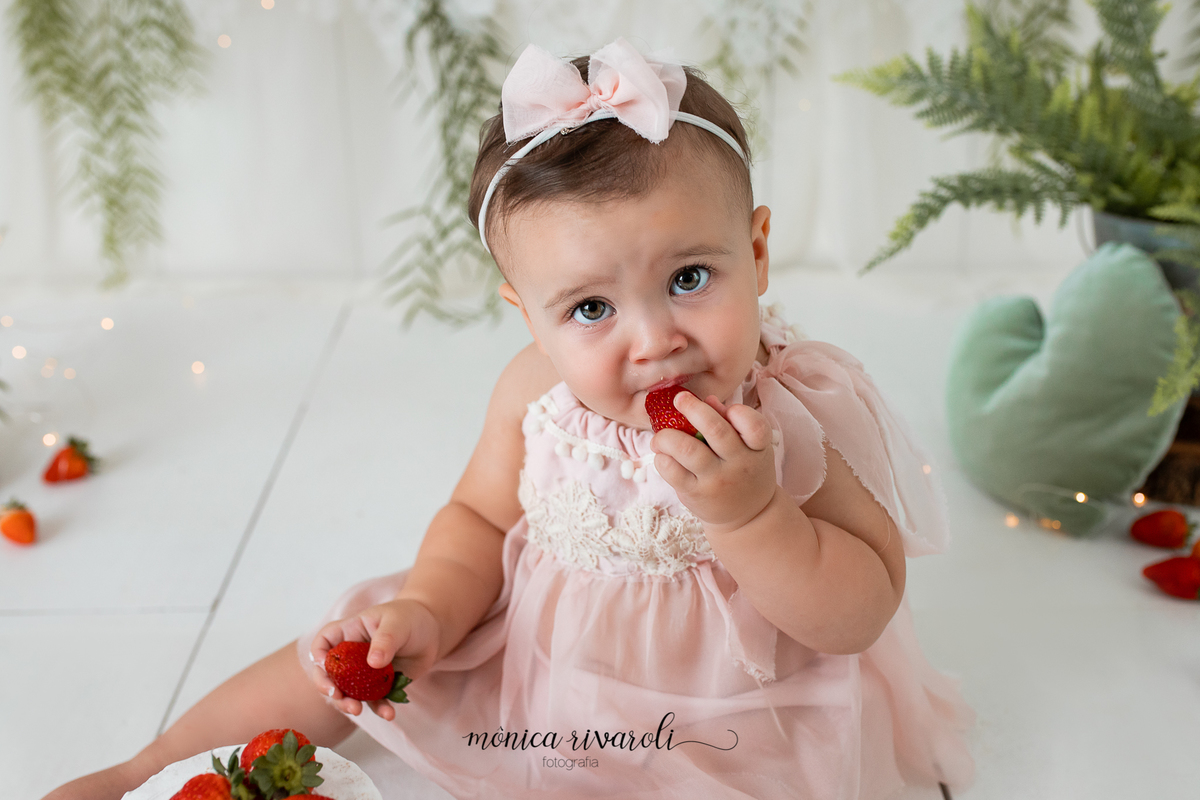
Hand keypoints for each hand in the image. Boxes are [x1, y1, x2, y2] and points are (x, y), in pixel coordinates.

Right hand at [308, 598, 440, 720]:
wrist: (432, 633)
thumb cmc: (409, 619)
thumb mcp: (398, 623)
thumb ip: (385, 640)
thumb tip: (373, 663)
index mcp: (350, 632)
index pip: (324, 642)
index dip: (318, 655)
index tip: (324, 666)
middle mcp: (351, 655)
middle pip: (330, 673)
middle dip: (329, 687)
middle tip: (338, 697)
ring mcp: (364, 673)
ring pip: (349, 692)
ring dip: (349, 704)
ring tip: (358, 710)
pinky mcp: (379, 686)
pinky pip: (375, 701)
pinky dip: (379, 709)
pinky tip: (389, 714)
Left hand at [650, 392, 776, 534]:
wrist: (748, 518)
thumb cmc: (745, 473)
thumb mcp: (750, 449)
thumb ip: (732, 423)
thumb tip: (708, 400)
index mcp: (757, 449)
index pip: (755, 426)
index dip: (739, 412)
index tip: (723, 407)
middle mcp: (739, 464)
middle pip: (716, 430)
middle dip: (693, 408)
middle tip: (679, 399)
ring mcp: (716, 481)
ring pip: (687, 450)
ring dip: (667, 437)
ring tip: (661, 436)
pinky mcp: (695, 494)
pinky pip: (672, 471)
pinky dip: (662, 458)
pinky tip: (662, 455)